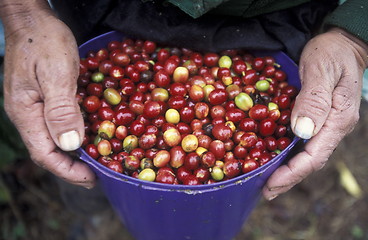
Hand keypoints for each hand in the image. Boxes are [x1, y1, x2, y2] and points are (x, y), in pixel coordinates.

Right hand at [1, 3, 94, 187]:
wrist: (33, 19)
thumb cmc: (44, 41)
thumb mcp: (56, 73)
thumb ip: (61, 109)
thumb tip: (70, 145)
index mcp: (26, 112)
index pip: (44, 153)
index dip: (68, 170)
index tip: (91, 179)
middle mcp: (27, 114)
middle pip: (47, 151)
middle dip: (71, 167)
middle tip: (96, 175)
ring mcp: (33, 107)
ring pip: (52, 140)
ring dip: (72, 155)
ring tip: (94, 162)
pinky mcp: (42, 99)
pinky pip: (56, 124)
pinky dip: (72, 136)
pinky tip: (87, 136)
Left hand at [263, 28, 367, 199]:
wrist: (343, 44)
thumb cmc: (331, 53)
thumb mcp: (321, 70)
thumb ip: (314, 100)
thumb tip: (302, 132)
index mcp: (338, 119)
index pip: (315, 155)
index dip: (292, 173)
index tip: (271, 184)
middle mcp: (334, 127)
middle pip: (311, 161)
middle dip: (288, 178)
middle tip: (265, 192)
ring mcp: (327, 124)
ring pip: (307, 154)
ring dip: (288, 170)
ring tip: (267, 182)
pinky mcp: (319, 119)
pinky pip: (304, 142)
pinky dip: (289, 154)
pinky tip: (275, 157)